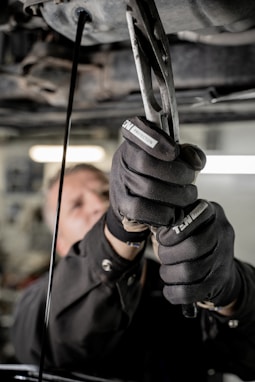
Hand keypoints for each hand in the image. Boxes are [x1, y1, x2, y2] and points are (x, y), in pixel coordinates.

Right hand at [107, 116, 205, 238]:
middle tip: (191, 179)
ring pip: (147, 188)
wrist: (133, 199)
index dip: (155, 138)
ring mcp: (120, 182)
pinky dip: (163, 213)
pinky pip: (142, 210)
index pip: (136, 128)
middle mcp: (123, 158)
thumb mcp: (172, 156)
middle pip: (145, 163)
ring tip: (189, 196)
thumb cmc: (157, 174)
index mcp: (135, 140)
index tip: (175, 151)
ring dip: (176, 195)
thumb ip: (188, 153)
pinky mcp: (122, 205)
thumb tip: (195, 161)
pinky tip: (174, 212)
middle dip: (176, 173)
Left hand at [155, 200, 241, 306]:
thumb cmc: (195, 239)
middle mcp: (222, 234)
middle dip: (168, 254)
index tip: (161, 237)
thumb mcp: (186, 222)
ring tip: (166, 271)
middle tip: (162, 255)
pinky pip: (190, 292)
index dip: (172, 232)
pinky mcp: (218, 283)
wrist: (220, 267)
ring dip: (169, 273)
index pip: (192, 219)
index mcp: (211, 212)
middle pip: (193, 246)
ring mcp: (223, 259)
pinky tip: (170, 288)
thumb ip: (171, 220)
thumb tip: (151, 224)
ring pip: (190, 271)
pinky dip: (174, 292)